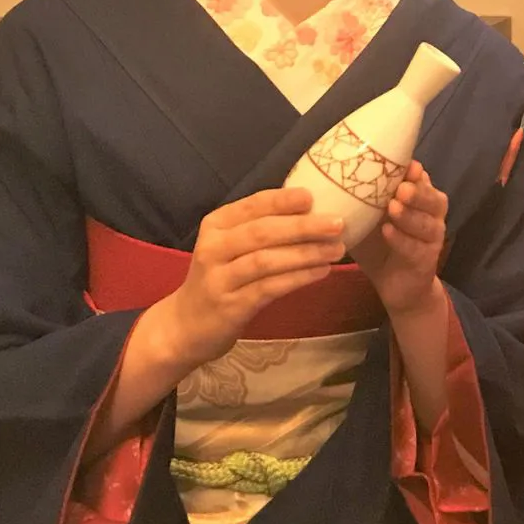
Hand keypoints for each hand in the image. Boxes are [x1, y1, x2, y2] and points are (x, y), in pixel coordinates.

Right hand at [153, 188, 344, 369]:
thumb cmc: (220, 278)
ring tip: (337, 249)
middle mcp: (214, 248)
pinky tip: (321, 272)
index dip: (283, 200)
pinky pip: (268, 288)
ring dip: (306, 253)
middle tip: (337, 224)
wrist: (185, 326)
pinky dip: (298, 278)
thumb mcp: (230, 246)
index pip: (252, 205)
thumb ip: (260, 228)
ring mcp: (219, 278)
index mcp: (216, 225)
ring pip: (266, 260)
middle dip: (302, 226)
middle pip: (261, 232)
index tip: (313, 197)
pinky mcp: (230, 306)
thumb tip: (313, 211)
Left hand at [351, 162, 448, 315]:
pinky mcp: (426, 260)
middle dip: (417, 192)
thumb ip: (358, 197)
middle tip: (401, 188)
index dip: (414, 172)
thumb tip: (326, 173)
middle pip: (433, 199)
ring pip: (427, 224)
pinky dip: (402, 240)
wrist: (394, 284)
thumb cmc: (378, 243)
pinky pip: (416, 248)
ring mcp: (432, 238)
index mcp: (419, 198)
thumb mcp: (366, 217)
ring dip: (410, 214)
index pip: (421, 179)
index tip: (406, 165)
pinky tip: (388, 232)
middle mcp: (431, 215)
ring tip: (393, 207)